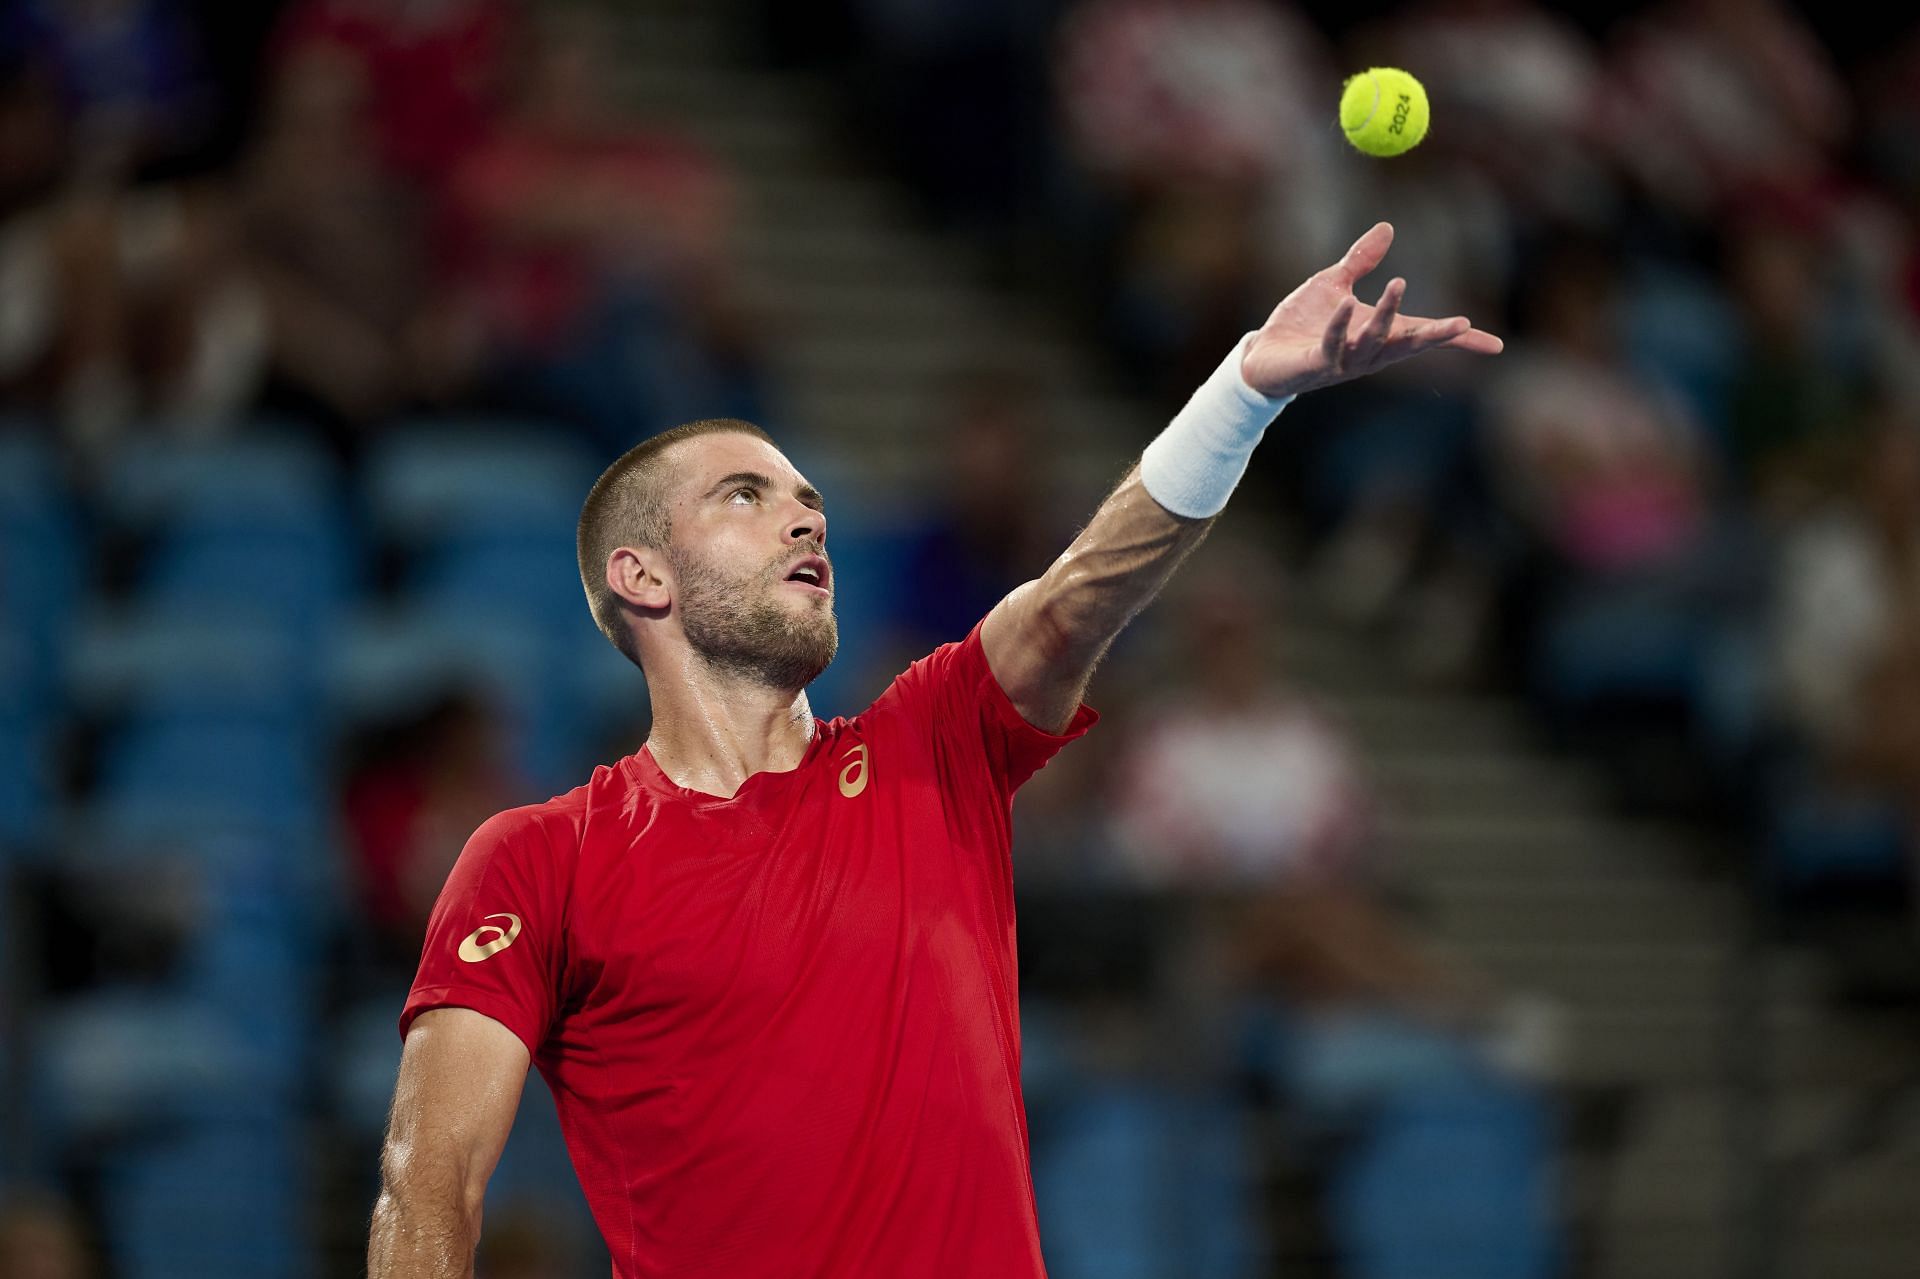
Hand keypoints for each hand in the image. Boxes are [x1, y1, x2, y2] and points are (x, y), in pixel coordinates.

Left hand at [1240, 221, 1503, 398]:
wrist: (1262, 354)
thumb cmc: (1301, 323)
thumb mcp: (1333, 283)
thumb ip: (1361, 260)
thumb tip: (1388, 228)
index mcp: (1379, 334)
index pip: (1423, 334)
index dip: (1457, 339)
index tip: (1495, 345)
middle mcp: (1368, 353)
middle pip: (1408, 345)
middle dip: (1434, 336)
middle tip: (1460, 323)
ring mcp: (1343, 362)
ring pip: (1373, 342)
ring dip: (1386, 316)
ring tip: (1397, 284)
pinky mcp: (1316, 366)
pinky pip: (1332, 346)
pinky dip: (1339, 326)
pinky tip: (1344, 306)